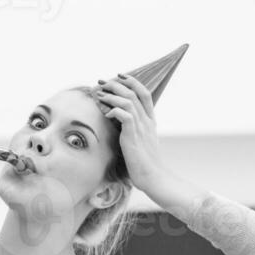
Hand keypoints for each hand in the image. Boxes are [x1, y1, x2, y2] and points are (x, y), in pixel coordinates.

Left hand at [97, 73, 165, 189]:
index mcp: (150, 121)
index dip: (133, 82)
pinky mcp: (133, 137)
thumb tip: (119, 123)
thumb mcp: (141, 143)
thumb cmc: (145, 164)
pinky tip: (106, 113)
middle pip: (134, 93)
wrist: (154, 178)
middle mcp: (147, 121)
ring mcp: (141, 128)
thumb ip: (133, 131)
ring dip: (112, 95)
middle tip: (102, 81)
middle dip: (117, 84)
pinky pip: (124, 116)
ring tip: (99, 93)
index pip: (144, 93)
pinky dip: (114, 110)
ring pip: (128, 101)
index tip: (120, 76)